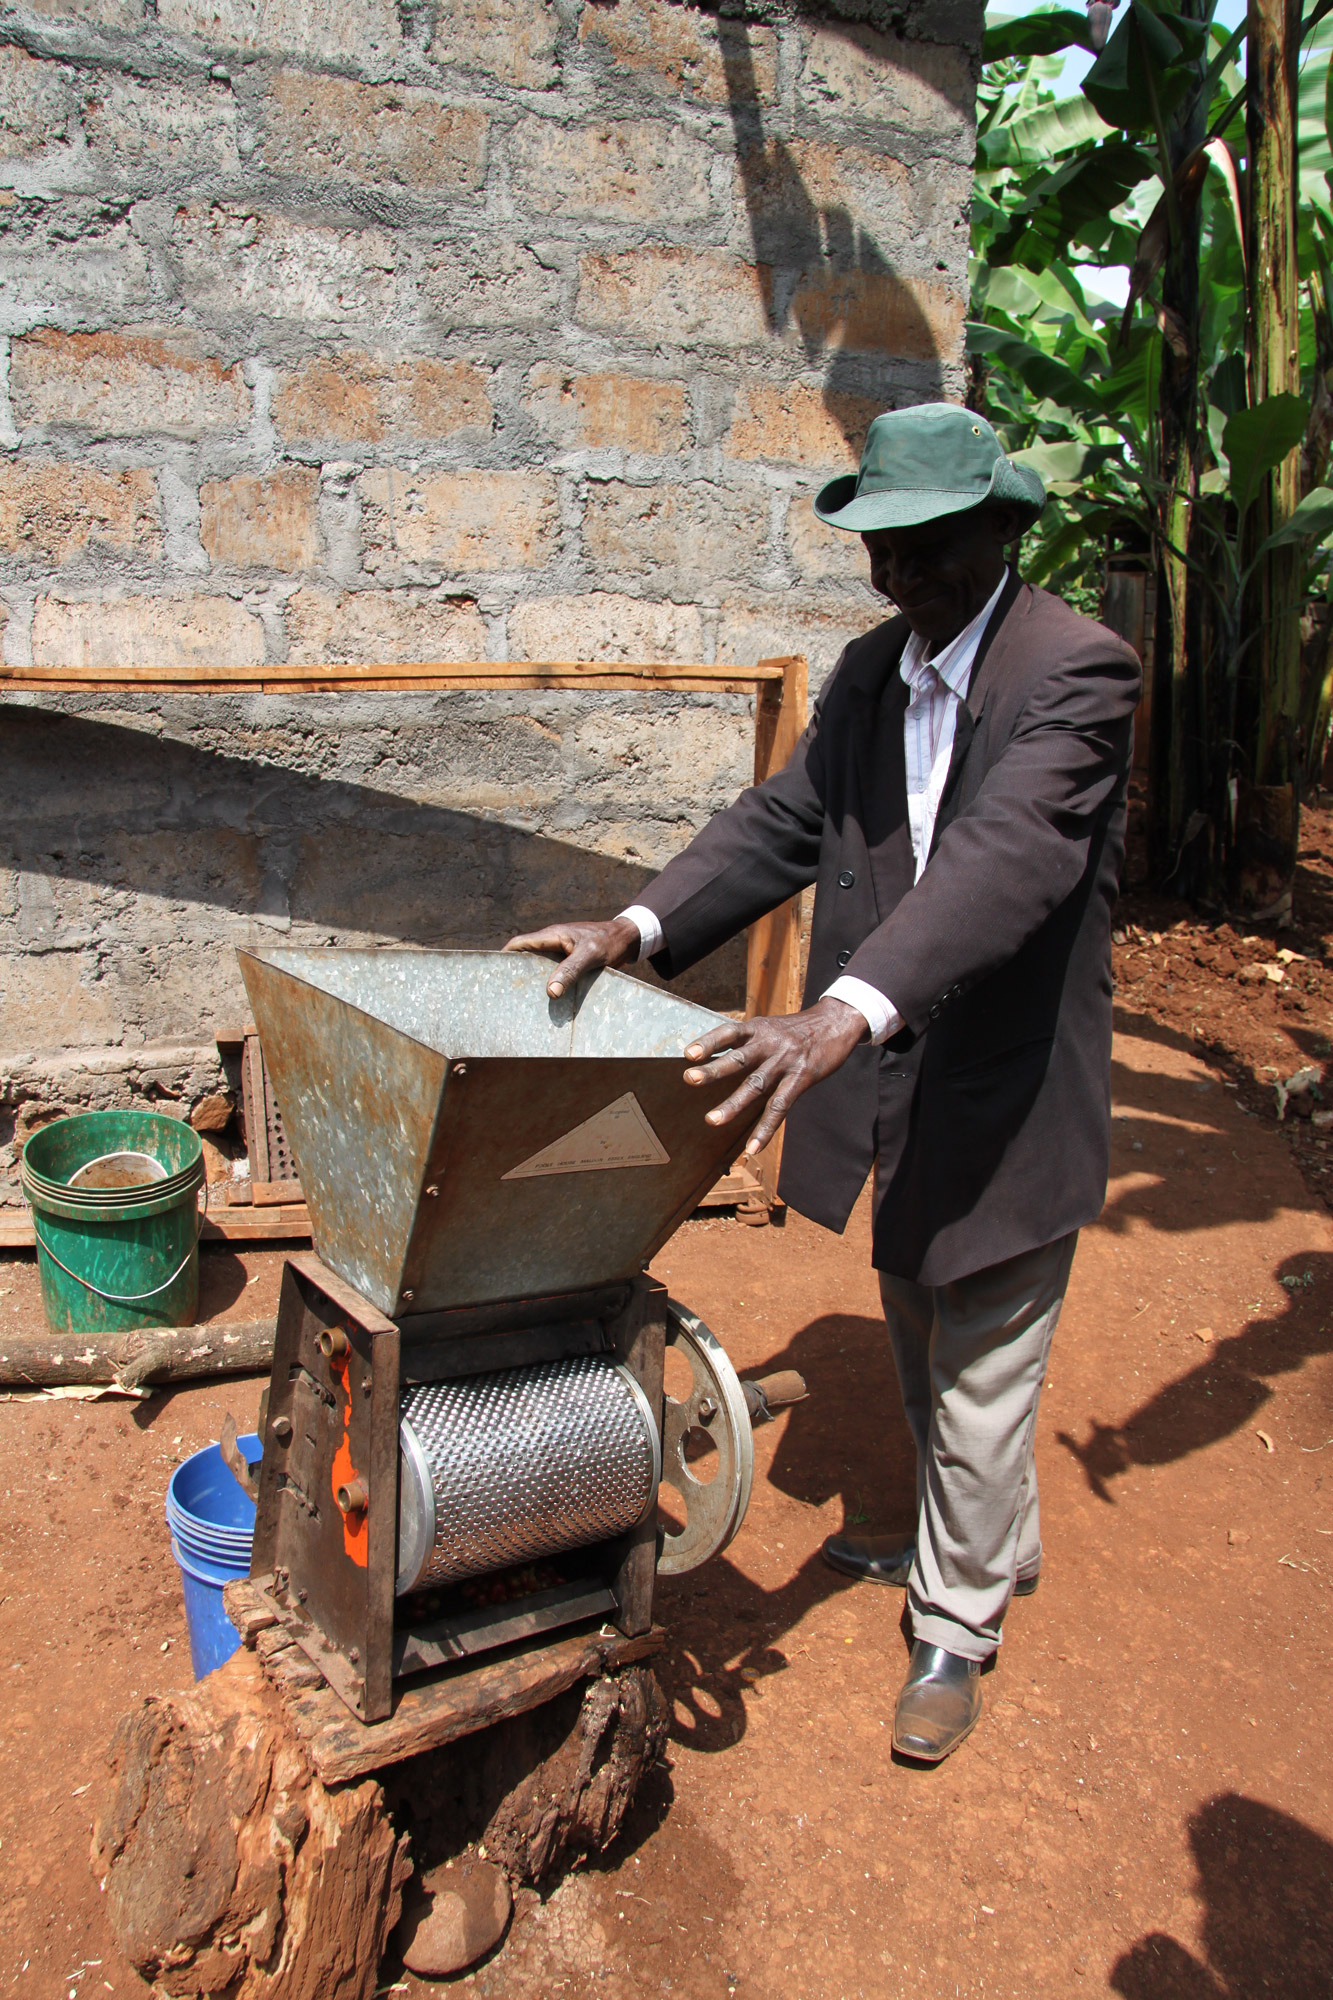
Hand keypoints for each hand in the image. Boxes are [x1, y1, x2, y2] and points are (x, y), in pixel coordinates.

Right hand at [503, 915, 641, 998]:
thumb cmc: (609, 942)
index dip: (505, 956)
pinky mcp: (571, 962)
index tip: (492, 971)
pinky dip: (550, 984)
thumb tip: (550, 992)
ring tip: (525, 1001)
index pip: (520, 943)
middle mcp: (553, 943)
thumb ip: (570, 971)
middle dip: (516, 972)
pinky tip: (550, 1001)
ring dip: (534, 980)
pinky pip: (555, 973)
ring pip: (540, 967)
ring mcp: (562, 952)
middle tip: (506, 993)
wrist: (629, 938)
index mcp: (552, 936)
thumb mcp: (590, 956)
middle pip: (526, 957)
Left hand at [682, 997, 867, 1153]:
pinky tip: (753, 1147)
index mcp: (758, 1029)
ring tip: (712, 1119)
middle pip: (738, 1058)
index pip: (729, 1033)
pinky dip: (765, 1128)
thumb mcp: (770, 1026)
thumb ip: (747, 1042)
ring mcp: (785, 1062)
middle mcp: (769, 1044)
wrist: (836, 1023)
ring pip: (756, 1084)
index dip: (708, 1042)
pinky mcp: (801, 1079)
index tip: (688, 1054)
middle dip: (714, 1069)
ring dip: (733, 1104)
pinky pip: (780, 1106)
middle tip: (691, 1078)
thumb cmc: (797, 1029)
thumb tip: (717, 1057)